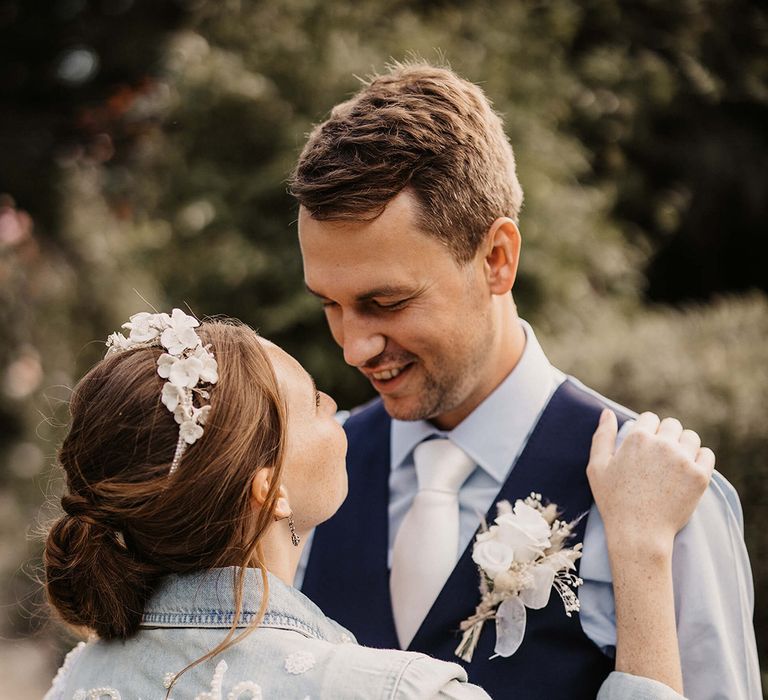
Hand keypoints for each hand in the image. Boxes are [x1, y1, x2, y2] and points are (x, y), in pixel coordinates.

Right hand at [587, 410, 714, 556]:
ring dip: (683, 445)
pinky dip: (699, 459)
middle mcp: (662, 444)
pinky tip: (687, 471)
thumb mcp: (597, 467)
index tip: (644, 447)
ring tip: (674, 463)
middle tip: (659, 457)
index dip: (646, 430)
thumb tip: (608, 412)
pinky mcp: (700, 476)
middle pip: (672, 425)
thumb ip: (602, 436)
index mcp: (637, 438)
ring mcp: (683, 460)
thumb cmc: (613, 501)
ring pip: (691, 437)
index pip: (650, 418)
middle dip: (666, 436)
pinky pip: (707, 454)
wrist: (638, 533)